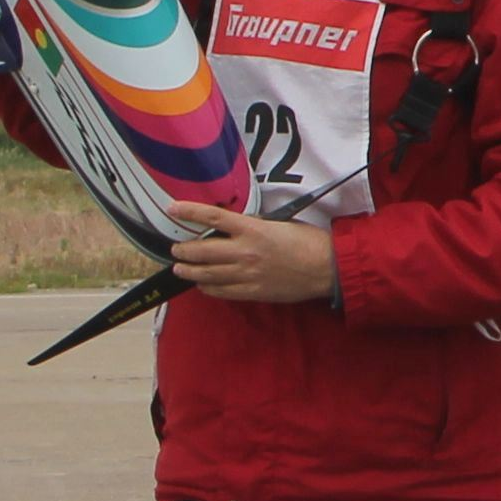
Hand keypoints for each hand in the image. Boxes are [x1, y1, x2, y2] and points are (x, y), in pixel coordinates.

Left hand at [166, 204, 339, 305]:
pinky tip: (202, 285)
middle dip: (183, 251)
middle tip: (176, 250)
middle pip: (202, 250)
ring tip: (180, 269)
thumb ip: (253, 226)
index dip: (189, 212)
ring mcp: (247, 274)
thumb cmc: (308, 241)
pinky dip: (208, 288)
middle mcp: (245, 251)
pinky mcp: (253, 292)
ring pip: (207, 274)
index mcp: (252, 229)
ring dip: (189, 271)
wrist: (327, 267)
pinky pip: (222, 291)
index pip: (212, 217)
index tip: (172, 209)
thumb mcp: (278, 224)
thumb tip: (234, 228)